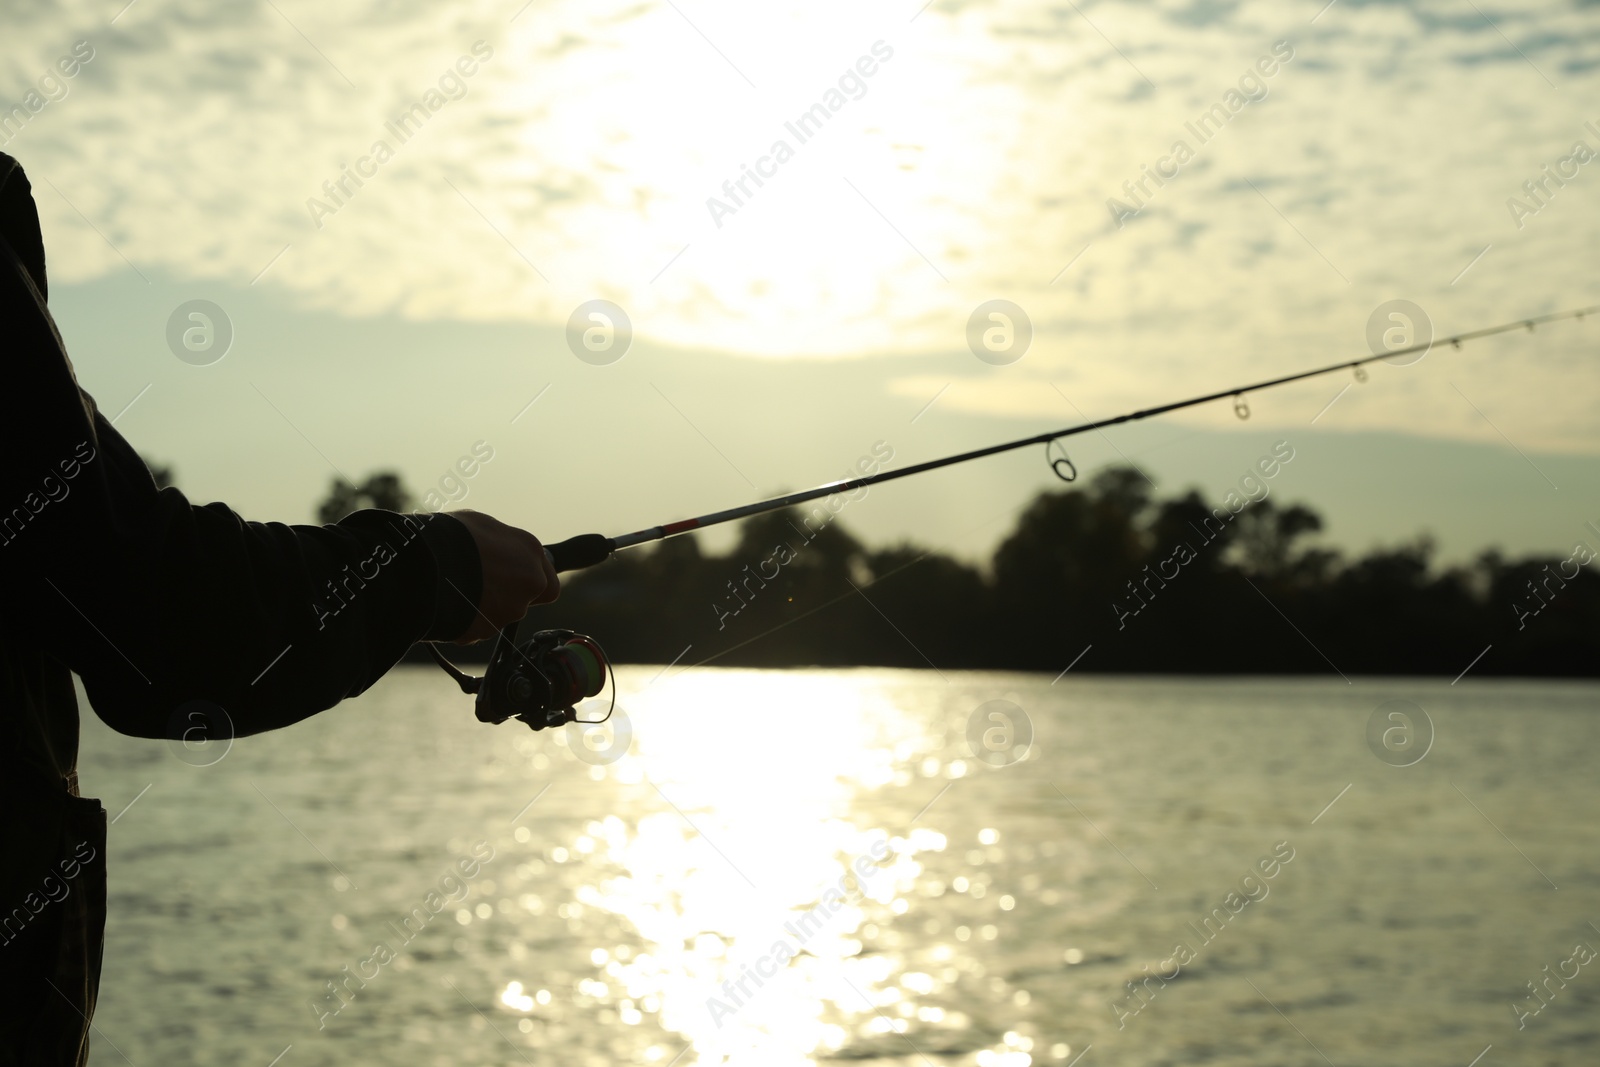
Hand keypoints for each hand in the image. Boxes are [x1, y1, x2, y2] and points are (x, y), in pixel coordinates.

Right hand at [446, 510, 559, 642]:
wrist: (423, 564)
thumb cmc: (451, 536)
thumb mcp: (482, 525)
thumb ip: (502, 544)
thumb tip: (500, 550)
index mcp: (531, 552)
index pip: (547, 582)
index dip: (530, 582)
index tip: (514, 579)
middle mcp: (529, 584)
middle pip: (523, 601)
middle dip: (505, 596)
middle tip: (479, 584)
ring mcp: (509, 611)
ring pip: (500, 615)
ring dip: (484, 607)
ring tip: (456, 590)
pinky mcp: (485, 631)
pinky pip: (476, 628)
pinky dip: (466, 620)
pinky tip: (448, 604)